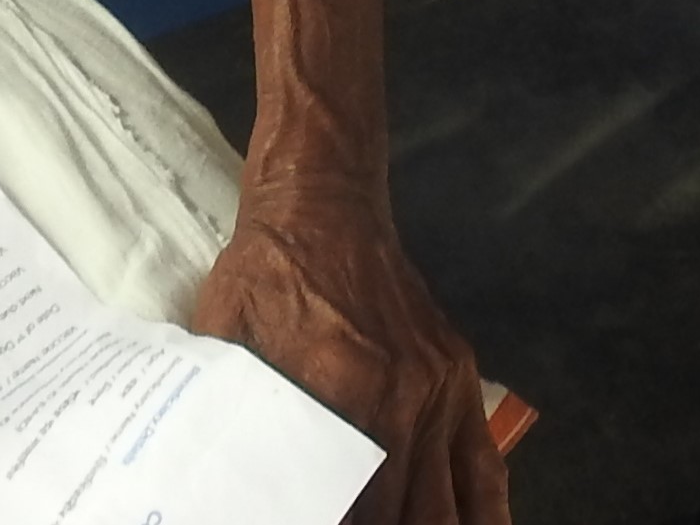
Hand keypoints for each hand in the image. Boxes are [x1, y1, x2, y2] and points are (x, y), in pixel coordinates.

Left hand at [191, 183, 506, 524]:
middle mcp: (400, 399)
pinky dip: (482, 513)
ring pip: (446, 503)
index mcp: (339, 391)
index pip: (341, 498)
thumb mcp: (226, 341)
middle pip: (400, 513)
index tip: (308, 522)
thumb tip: (216, 474)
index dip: (326, 519)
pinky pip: (483, 467)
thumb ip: (230, 412)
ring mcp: (438, 392)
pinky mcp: (459, 380)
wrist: (322, 206)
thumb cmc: (263, 275)